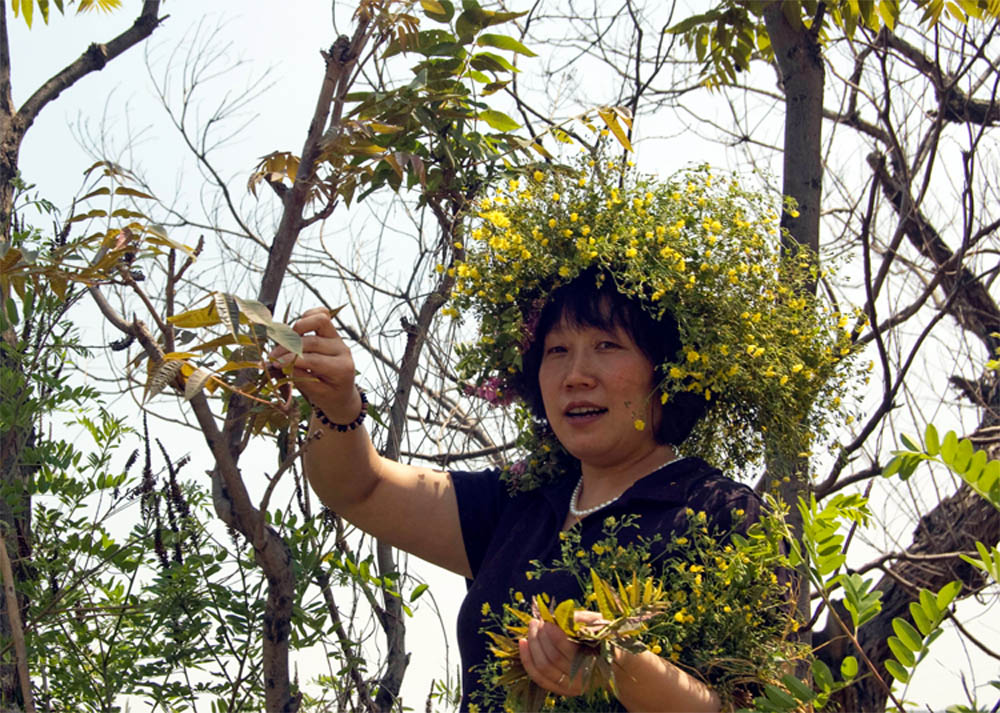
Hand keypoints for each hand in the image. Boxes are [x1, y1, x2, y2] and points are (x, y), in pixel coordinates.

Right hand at [267, 307, 360, 421]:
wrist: (342, 392)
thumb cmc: (328, 395)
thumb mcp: (314, 393)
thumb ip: (299, 377)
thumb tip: (279, 362)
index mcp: (341, 369)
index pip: (314, 360)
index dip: (291, 360)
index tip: (274, 363)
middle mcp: (343, 350)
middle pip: (313, 341)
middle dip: (289, 348)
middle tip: (273, 356)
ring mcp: (338, 339)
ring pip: (320, 320)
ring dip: (297, 328)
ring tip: (283, 340)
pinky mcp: (332, 332)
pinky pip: (323, 314)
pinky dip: (307, 316)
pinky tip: (296, 329)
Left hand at [518, 610, 606, 697]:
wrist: (618, 664)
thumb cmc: (607, 638)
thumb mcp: (600, 624)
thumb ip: (581, 619)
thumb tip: (558, 615)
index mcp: (596, 662)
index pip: (567, 650)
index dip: (553, 634)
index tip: (546, 621)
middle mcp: (583, 679)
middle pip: (551, 659)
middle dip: (539, 637)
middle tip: (536, 621)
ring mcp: (571, 687)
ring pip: (542, 668)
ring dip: (532, 646)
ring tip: (532, 627)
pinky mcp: (562, 690)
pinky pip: (539, 677)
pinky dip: (527, 660)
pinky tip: (523, 643)